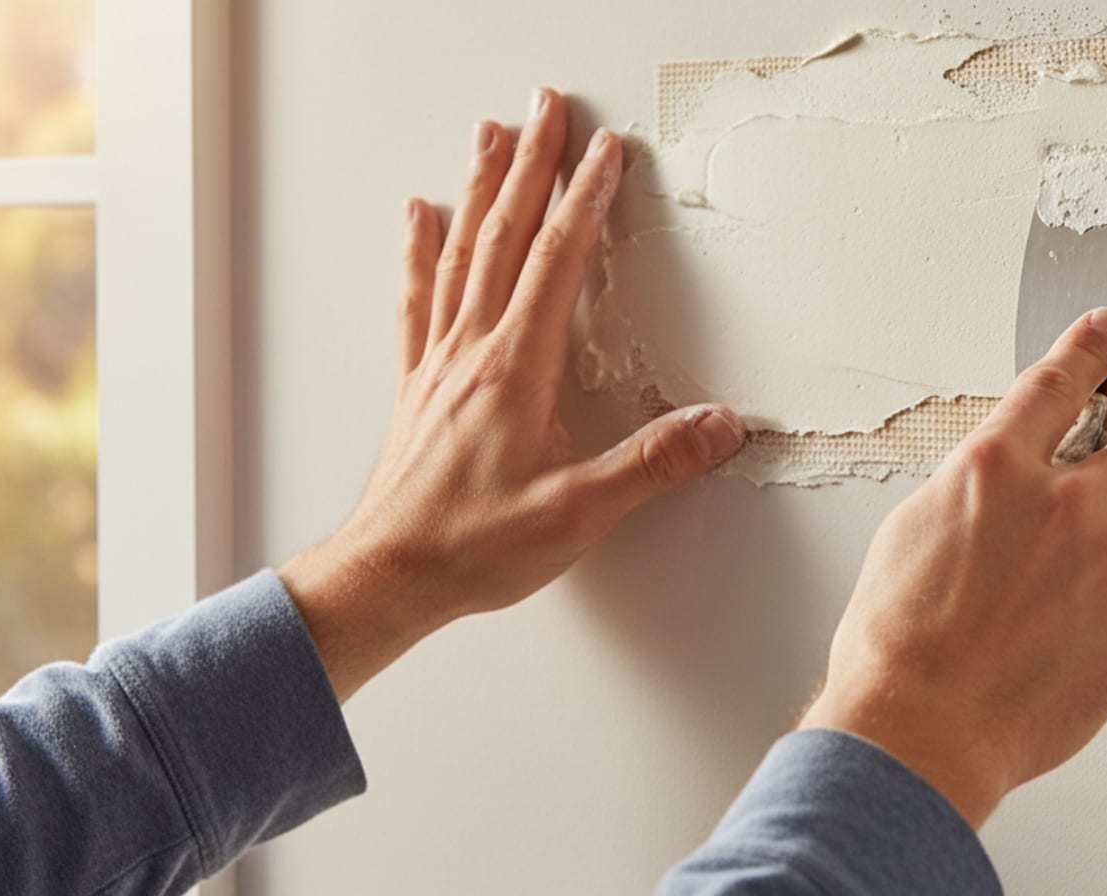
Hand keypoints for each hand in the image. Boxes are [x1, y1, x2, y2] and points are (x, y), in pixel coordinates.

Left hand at [279, 88, 746, 701]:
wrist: (388, 575)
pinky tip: (419, 218)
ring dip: (480, 189)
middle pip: (504, 235)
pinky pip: (419, 297)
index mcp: (516, 370)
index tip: (605, 152)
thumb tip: (719, 427)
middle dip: (530, 165)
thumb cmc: (471, 548)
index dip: (584, 200)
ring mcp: (439, 363)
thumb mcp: (578, 514)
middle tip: (545, 108)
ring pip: (459, 252)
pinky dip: (421, 249)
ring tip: (491, 136)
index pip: (557, 262)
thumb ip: (651, 465)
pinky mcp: (418, 385)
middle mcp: (472, 351)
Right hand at [799, 308, 1106, 827]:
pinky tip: (1055, 659)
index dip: (1090, 352)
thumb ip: (978, 495)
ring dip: (1104, 577)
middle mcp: (1062, 504)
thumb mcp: (913, 533)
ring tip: (1042, 627)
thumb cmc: (898, 644)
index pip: (1057, 386)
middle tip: (1075, 540)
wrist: (919, 729)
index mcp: (995, 468)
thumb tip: (1007, 495)